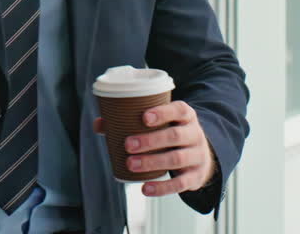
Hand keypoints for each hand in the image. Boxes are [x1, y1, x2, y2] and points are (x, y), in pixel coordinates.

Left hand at [93, 100, 215, 196]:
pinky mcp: (196, 176)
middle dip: (151, 141)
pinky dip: (162, 187)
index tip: (144, 118)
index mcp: (186, 116)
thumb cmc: (171, 134)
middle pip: (175, 136)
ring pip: (177, 159)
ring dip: (152, 162)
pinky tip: (145, 188)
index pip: (179, 110)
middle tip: (128, 145)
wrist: (200, 156)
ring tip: (130, 164)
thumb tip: (100, 124)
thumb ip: (130, 121)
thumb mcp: (161, 123)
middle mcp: (195, 134)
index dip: (163, 113)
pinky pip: (180, 183)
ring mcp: (197, 156)